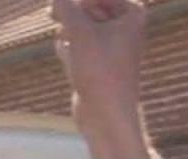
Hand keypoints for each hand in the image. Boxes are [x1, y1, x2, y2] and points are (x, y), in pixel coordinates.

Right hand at [50, 0, 146, 135]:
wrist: (108, 118)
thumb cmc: (100, 72)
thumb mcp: (77, 27)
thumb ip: (64, 3)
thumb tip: (60, 1)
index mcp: (133, 18)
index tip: (74, 8)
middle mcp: (125, 32)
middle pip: (89, 5)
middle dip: (72, 10)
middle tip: (54, 15)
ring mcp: (110, 50)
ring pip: (80, 24)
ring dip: (68, 28)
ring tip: (64, 39)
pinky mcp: (97, 65)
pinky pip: (76, 45)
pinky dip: (69, 48)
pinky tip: (68, 59)